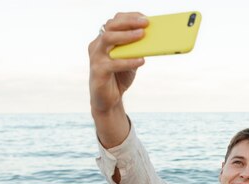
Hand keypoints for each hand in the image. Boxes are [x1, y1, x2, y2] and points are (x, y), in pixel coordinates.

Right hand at [88, 12, 147, 144]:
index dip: (129, 17)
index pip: (114, 21)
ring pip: (108, 39)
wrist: (109, 101)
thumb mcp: (130, 60)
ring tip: (141, 35)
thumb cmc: (119, 77)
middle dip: (129, 22)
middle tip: (145, 24)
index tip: (144, 18)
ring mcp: (96, 58)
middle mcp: (97, 46)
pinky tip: (141, 60)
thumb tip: (152, 38)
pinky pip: (113, 63)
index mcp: (103, 40)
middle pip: (110, 26)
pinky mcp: (98, 72)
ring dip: (126, 36)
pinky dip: (128, 61)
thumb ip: (136, 49)